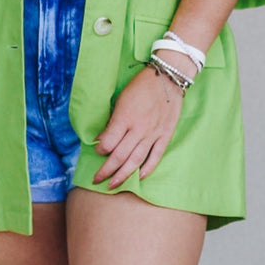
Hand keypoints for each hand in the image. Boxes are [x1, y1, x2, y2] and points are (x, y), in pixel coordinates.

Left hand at [92, 65, 183, 187]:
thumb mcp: (121, 100)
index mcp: (125, 117)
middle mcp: (139, 128)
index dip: (100, 150)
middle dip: (106, 170)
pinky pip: (156, 156)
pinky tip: (139, 177)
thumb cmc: (141, 86)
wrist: (168, 79)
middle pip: (119, 155)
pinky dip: (147, 168)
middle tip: (96, 179)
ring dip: (123, 174)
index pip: (109, 142)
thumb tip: (102, 139)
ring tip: (113, 185)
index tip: (97, 151)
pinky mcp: (165, 135)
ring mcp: (153, 133)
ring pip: (136, 160)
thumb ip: (113, 121)